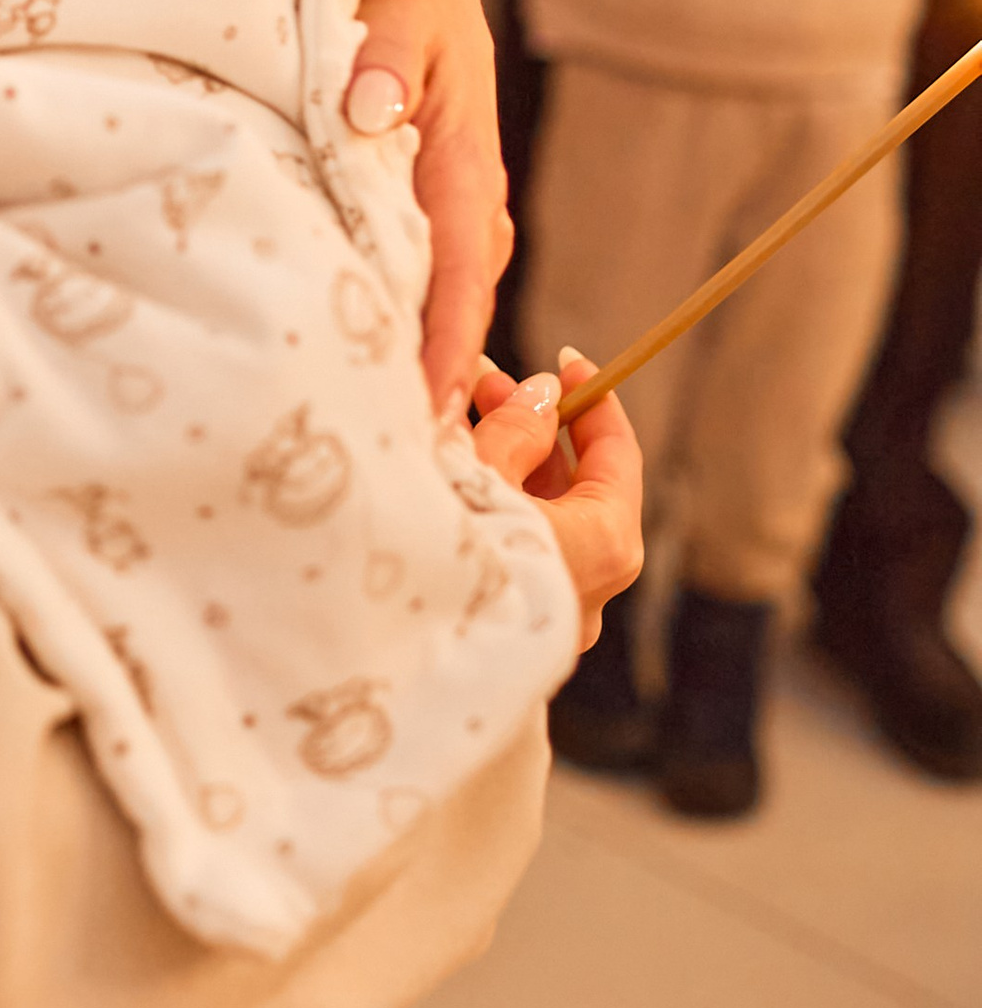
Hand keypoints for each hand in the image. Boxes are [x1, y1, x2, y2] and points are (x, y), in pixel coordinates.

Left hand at [343, 0, 509, 411]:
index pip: (460, 281)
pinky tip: (346, 371)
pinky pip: (410, 282)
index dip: (441, 352)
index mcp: (465, 170)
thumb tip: (369, 112)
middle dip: (424, 385)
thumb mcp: (393, 12)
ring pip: (431, 305)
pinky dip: (389, 326)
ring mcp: (445, 215)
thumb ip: (378, 63)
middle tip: (386, 465)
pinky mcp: (419, 212)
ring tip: (362, 441)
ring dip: (404, 362)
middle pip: (449, 314)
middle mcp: (466, 206)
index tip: (423, 420)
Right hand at [464, 351, 643, 652]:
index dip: (592, 399)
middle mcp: (590, 589)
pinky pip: (516, 553)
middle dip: (532, 427)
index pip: (618, 455)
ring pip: (541, 521)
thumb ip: (517, 429)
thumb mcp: (480, 470)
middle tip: (485, 380)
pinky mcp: (509, 631)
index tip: (563, 359)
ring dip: (505, 463)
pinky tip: (449, 475)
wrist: (388, 648)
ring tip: (454, 417)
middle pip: (576, 487)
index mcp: (604, 545)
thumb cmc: (444, 552)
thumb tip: (542, 395)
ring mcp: (550, 616)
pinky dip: (493, 506)